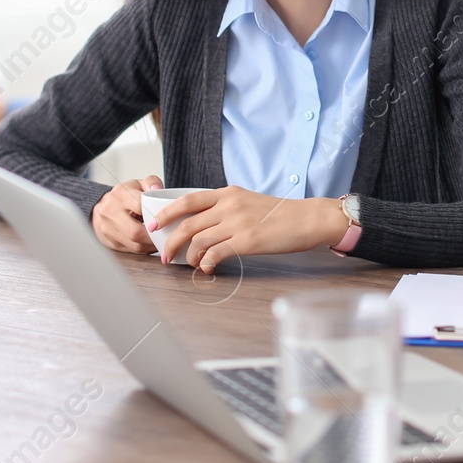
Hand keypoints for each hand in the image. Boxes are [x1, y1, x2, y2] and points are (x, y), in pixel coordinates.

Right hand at [91, 175, 164, 253]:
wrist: (102, 207)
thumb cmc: (126, 195)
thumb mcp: (138, 184)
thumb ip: (152, 182)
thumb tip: (158, 189)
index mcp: (120, 194)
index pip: (140, 206)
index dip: (156, 215)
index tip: (167, 219)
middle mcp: (110, 211)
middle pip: (136, 231)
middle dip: (154, 237)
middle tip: (167, 236)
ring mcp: (107, 228)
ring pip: (134, 244)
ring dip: (151, 246)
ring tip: (161, 242)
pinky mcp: (109, 241)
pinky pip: (131, 250)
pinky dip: (144, 249)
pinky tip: (151, 245)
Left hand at [150, 188, 347, 272]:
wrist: (307, 218)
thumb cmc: (281, 213)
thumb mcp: (249, 201)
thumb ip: (226, 208)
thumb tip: (204, 224)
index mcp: (228, 193)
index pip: (187, 200)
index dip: (166, 213)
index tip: (155, 224)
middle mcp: (229, 205)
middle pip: (187, 223)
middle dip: (170, 241)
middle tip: (164, 254)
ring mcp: (237, 223)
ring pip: (198, 240)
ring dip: (188, 256)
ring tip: (188, 265)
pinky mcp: (247, 241)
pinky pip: (216, 253)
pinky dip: (206, 263)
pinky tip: (207, 269)